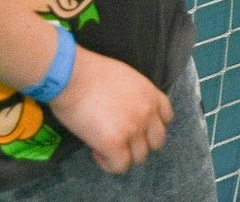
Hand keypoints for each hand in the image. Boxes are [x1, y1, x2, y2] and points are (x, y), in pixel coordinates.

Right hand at [48, 48, 171, 175]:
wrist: (72, 76)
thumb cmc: (90, 73)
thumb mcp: (125, 78)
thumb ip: (134, 97)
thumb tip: (126, 113)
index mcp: (151, 94)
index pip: (167, 118)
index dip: (151, 126)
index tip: (136, 128)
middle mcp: (147, 113)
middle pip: (157, 142)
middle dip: (140, 144)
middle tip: (120, 140)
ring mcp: (133, 129)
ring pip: (139, 158)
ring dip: (123, 155)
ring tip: (104, 145)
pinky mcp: (114, 143)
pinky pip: (120, 166)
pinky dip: (108, 163)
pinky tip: (96, 151)